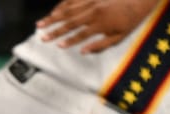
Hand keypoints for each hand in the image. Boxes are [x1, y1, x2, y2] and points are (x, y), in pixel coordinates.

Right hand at [35, 0, 160, 52]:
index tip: (57, 46)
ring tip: (40, 24)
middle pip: (70, 22)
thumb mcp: (119, 37)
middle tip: (42, 37)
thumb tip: (83, 52)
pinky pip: (72, 0)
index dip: (68, 41)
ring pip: (68, 9)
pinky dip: (61, 6)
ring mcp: (91, 0)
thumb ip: (100, 46)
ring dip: (53, 17)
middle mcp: (94, 11)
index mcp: (101, 23)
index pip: (80, 35)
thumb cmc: (129, 20)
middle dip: (54, 30)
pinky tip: (53, 12)